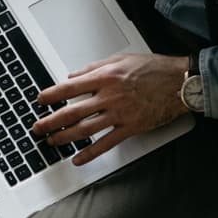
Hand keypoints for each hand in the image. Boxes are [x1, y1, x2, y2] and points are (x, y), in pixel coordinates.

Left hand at [31, 51, 189, 164]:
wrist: (180, 83)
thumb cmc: (154, 69)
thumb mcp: (121, 59)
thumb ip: (94, 67)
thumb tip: (73, 75)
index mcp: (105, 77)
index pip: (70, 87)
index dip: (52, 95)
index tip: (40, 100)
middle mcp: (109, 96)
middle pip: (72, 112)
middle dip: (51, 121)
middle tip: (37, 127)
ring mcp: (119, 114)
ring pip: (85, 129)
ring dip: (65, 137)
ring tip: (52, 141)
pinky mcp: (131, 128)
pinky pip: (106, 143)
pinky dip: (91, 153)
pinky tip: (78, 159)